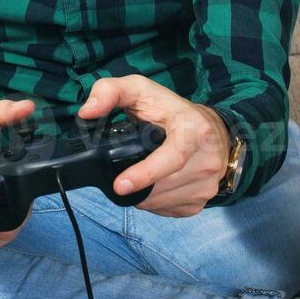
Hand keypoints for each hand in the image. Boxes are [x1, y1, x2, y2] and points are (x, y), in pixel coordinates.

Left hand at [78, 74, 231, 217]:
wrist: (212, 130)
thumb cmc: (171, 110)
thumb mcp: (141, 89)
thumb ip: (110, 92)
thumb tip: (87, 112)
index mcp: (194, 129)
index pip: (173, 157)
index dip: (146, 173)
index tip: (120, 185)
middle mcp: (206, 159)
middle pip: (160, 185)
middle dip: (134, 184)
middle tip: (121, 174)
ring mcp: (207, 184)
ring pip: (160, 201)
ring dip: (142, 194)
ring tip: (137, 176)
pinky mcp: (201, 201)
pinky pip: (166, 209)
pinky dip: (153, 201)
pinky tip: (152, 184)